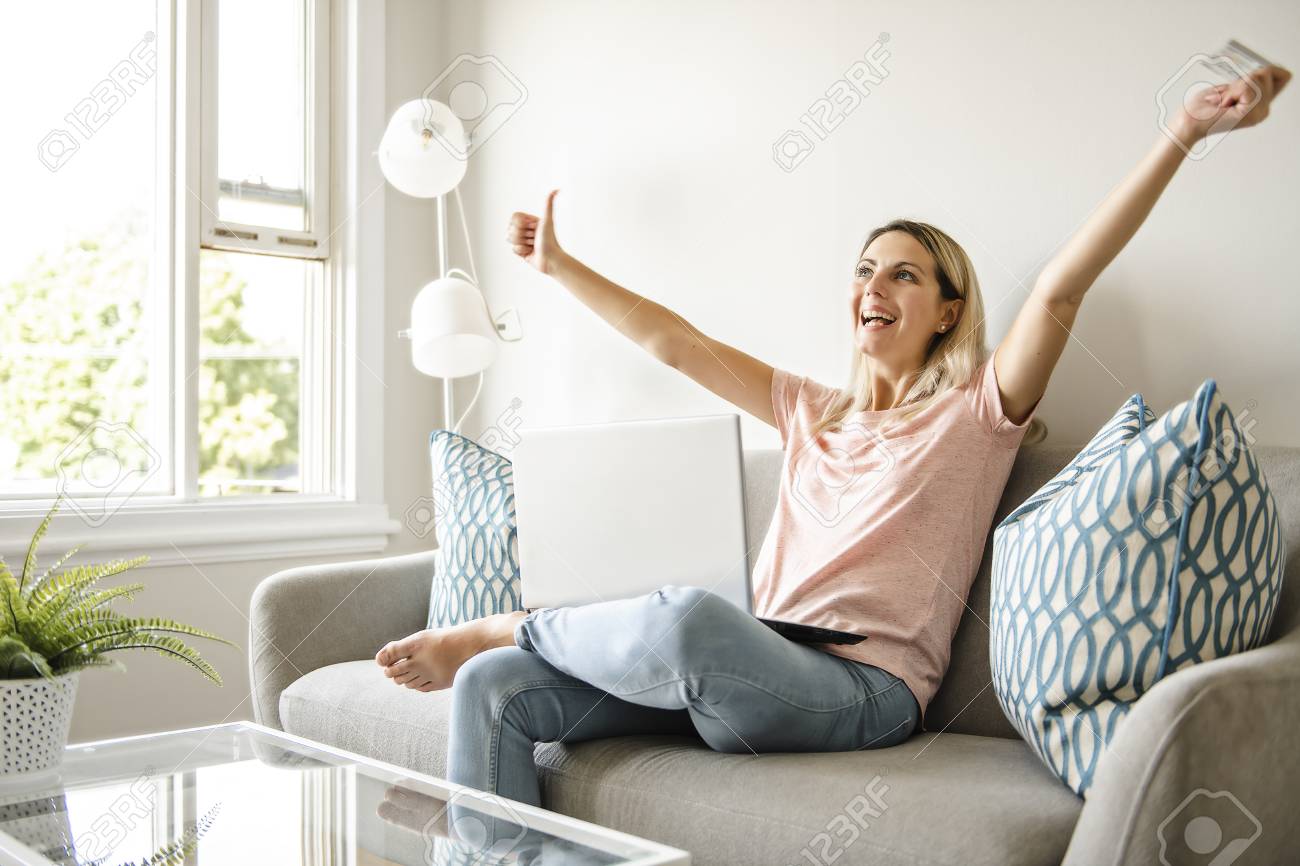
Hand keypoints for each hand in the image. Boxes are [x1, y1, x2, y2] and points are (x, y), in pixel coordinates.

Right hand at [508, 188, 566, 274]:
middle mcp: (526, 229)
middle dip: (523, 235)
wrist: (551, 260)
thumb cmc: (550, 240)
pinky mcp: (521, 251)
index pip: (513, 217)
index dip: (521, 224)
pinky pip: (513, 249)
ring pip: (509, 239)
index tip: (534, 227)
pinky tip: (530, 252)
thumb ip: (548, 204)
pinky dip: (522, 251)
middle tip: (535, 239)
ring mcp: (522, 239)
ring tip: (533, 245)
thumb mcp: (547, 220)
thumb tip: (557, 189)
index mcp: (530, 220)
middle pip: (510, 228)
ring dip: (522, 243)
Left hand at [1176, 64, 1290, 141]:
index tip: (1239, 85)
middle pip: (1266, 73)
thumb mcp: (1231, 88)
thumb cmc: (1202, 107)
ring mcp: (1259, 114)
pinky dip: (1231, 91)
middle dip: (1242, 79)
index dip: (1265, 71)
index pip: (1283, 76)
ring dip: (1234, 86)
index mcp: (1262, 105)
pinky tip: (1223, 105)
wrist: (1187, 123)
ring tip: (1223, 101)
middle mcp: (1264, 111)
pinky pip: (1248, 87)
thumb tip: (1268, 70)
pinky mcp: (1250, 114)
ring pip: (1256, 78)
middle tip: (1225, 96)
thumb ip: (1252, 81)